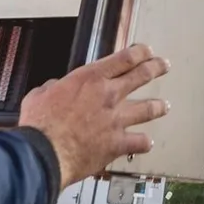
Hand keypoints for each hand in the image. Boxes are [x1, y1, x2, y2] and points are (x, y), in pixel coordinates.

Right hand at [19, 43, 168, 189]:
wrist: (43, 153)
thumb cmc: (39, 124)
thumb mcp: (39, 94)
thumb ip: (53, 88)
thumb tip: (54, 89)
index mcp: (91, 78)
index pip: (125, 58)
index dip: (140, 52)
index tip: (146, 50)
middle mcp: (109, 95)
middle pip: (142, 75)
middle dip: (156, 68)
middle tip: (164, 66)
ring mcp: (116, 120)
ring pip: (147, 109)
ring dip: (157, 107)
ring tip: (164, 106)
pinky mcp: (117, 144)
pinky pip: (139, 142)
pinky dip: (145, 143)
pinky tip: (147, 143)